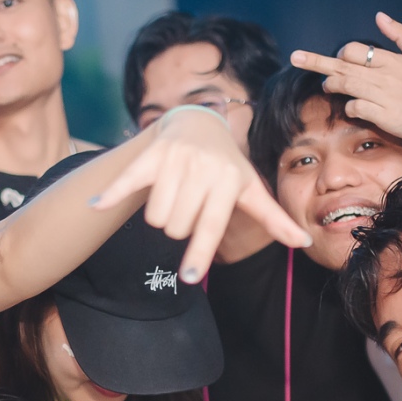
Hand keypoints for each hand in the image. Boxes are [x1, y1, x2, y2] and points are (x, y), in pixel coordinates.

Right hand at [91, 105, 308, 281]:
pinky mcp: (152, 155)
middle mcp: (203, 168)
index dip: (199, 253)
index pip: (211, 227)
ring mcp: (175, 160)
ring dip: (159, 216)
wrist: (198, 122)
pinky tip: (96, 205)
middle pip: (177, 228)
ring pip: (156, 216)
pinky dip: (111, 195)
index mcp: (230, 180)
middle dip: (178, 228)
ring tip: (172, 198)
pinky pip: (129, 181)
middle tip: (187, 208)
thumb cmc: (227, 165)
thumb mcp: (251, 189)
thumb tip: (304, 243)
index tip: (189, 278)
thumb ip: (274, 219)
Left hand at [289, 13, 401, 150]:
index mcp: (391, 60)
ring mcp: (383, 96)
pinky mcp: (385, 116)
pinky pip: (356, 108)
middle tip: (295, 56)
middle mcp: (384, 75)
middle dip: (317, 61)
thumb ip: (400, 35)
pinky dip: (350, 106)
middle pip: (343, 65)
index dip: (342, 54)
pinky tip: (353, 107)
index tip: (336, 59)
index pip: (355, 50)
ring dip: (332, 84)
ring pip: (346, 85)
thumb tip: (380, 16)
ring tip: (326, 86)